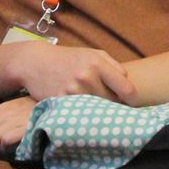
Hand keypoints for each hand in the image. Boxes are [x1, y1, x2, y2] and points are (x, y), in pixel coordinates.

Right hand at [9, 42, 136, 102]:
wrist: (36, 62)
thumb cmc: (69, 58)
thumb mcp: (93, 54)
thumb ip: (114, 66)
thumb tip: (128, 84)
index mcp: (98, 64)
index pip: (127, 90)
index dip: (132, 99)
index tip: (131, 103)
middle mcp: (86, 77)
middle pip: (113, 103)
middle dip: (113, 104)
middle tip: (110, 103)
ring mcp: (73, 91)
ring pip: (98, 110)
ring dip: (99, 110)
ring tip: (94, 104)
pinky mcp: (61, 103)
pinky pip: (81, 114)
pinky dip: (84, 114)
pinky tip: (81, 108)